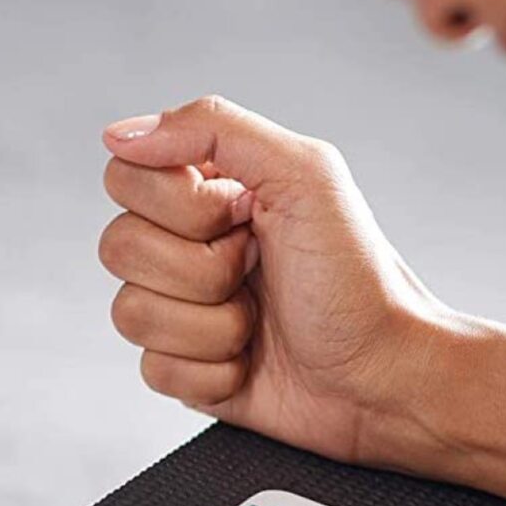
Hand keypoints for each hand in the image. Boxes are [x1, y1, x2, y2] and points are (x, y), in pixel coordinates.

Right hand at [100, 95, 455, 465]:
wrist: (387, 377)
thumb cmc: (361, 281)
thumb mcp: (306, 175)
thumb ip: (213, 128)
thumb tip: (122, 135)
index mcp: (215, 189)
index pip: (127, 177)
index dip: (182, 206)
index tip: (245, 216)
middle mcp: (192, 245)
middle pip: (118, 246)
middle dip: (200, 269)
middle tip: (258, 270)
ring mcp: (186, 310)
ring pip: (128, 313)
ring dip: (210, 324)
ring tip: (260, 320)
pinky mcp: (188, 369)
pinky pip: (153, 368)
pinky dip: (212, 369)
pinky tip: (252, 360)